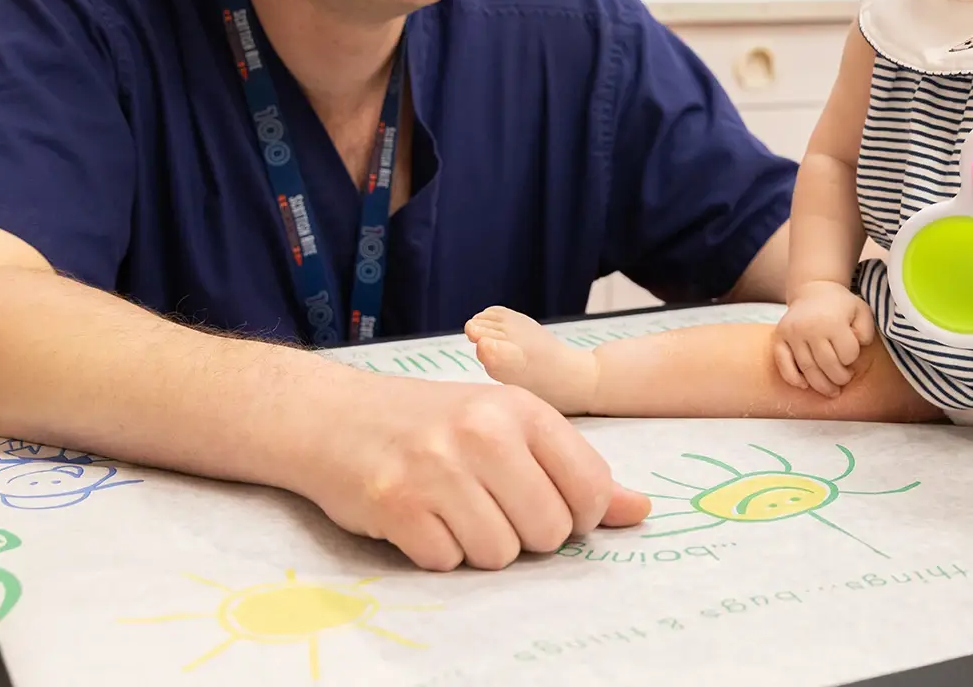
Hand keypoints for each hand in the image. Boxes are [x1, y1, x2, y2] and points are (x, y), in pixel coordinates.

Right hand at [297, 371, 650, 571]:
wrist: (333, 415)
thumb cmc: (430, 421)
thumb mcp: (506, 425)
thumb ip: (572, 469)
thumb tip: (639, 511)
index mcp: (521, 409)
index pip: (589, 489)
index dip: (575, 514)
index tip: (545, 503)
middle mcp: (483, 432)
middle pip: (548, 532)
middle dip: (524, 534)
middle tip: (489, 505)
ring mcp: (438, 468)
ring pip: (499, 554)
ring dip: (478, 545)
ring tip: (453, 509)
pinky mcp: (396, 503)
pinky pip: (447, 562)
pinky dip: (436, 550)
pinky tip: (420, 517)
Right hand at [774, 280, 876, 397]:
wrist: (813, 290)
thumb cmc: (840, 305)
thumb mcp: (861, 311)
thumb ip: (865, 331)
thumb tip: (857, 347)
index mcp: (832, 321)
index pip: (847, 354)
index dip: (853, 359)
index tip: (852, 356)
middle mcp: (810, 327)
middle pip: (828, 366)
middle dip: (840, 379)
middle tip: (844, 379)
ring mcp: (792, 333)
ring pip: (807, 370)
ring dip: (821, 386)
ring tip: (831, 390)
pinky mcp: (778, 337)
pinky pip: (783, 365)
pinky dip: (793, 379)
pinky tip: (805, 385)